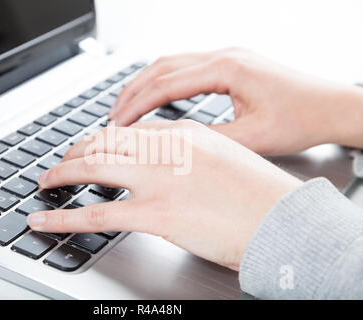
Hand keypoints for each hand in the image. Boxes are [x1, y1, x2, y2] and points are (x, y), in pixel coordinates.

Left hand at [27, 120, 301, 269]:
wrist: (282, 221)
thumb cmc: (260, 195)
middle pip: (104, 141)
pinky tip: (44, 219)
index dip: (102, 139)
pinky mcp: (155, 213)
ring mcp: (159, 179)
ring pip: (92, 168)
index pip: (130, 130)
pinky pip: (96, 213)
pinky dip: (63, 217)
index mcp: (185, 134)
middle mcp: (167, 149)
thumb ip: (188, 156)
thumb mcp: (224, 158)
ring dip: (61, 174)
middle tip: (61, 163)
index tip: (91, 147)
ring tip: (46, 182)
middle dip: (74, 152)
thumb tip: (163, 165)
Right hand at [110, 48, 362, 154]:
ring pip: (172, 63)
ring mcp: (229, 56)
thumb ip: (209, 139)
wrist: (332, 105)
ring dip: (146, 84)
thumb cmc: (302, 118)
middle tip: (112, 115)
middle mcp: (225, 55)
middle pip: (163, 67)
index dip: (137, 105)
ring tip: (127, 106)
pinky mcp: (232, 62)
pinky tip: (157, 96)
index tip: (117, 123)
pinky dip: (165, 81)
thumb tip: (173, 146)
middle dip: (133, 91)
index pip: (166, 84)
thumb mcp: (252, 137)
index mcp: (228, 69)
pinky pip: (188, 66)